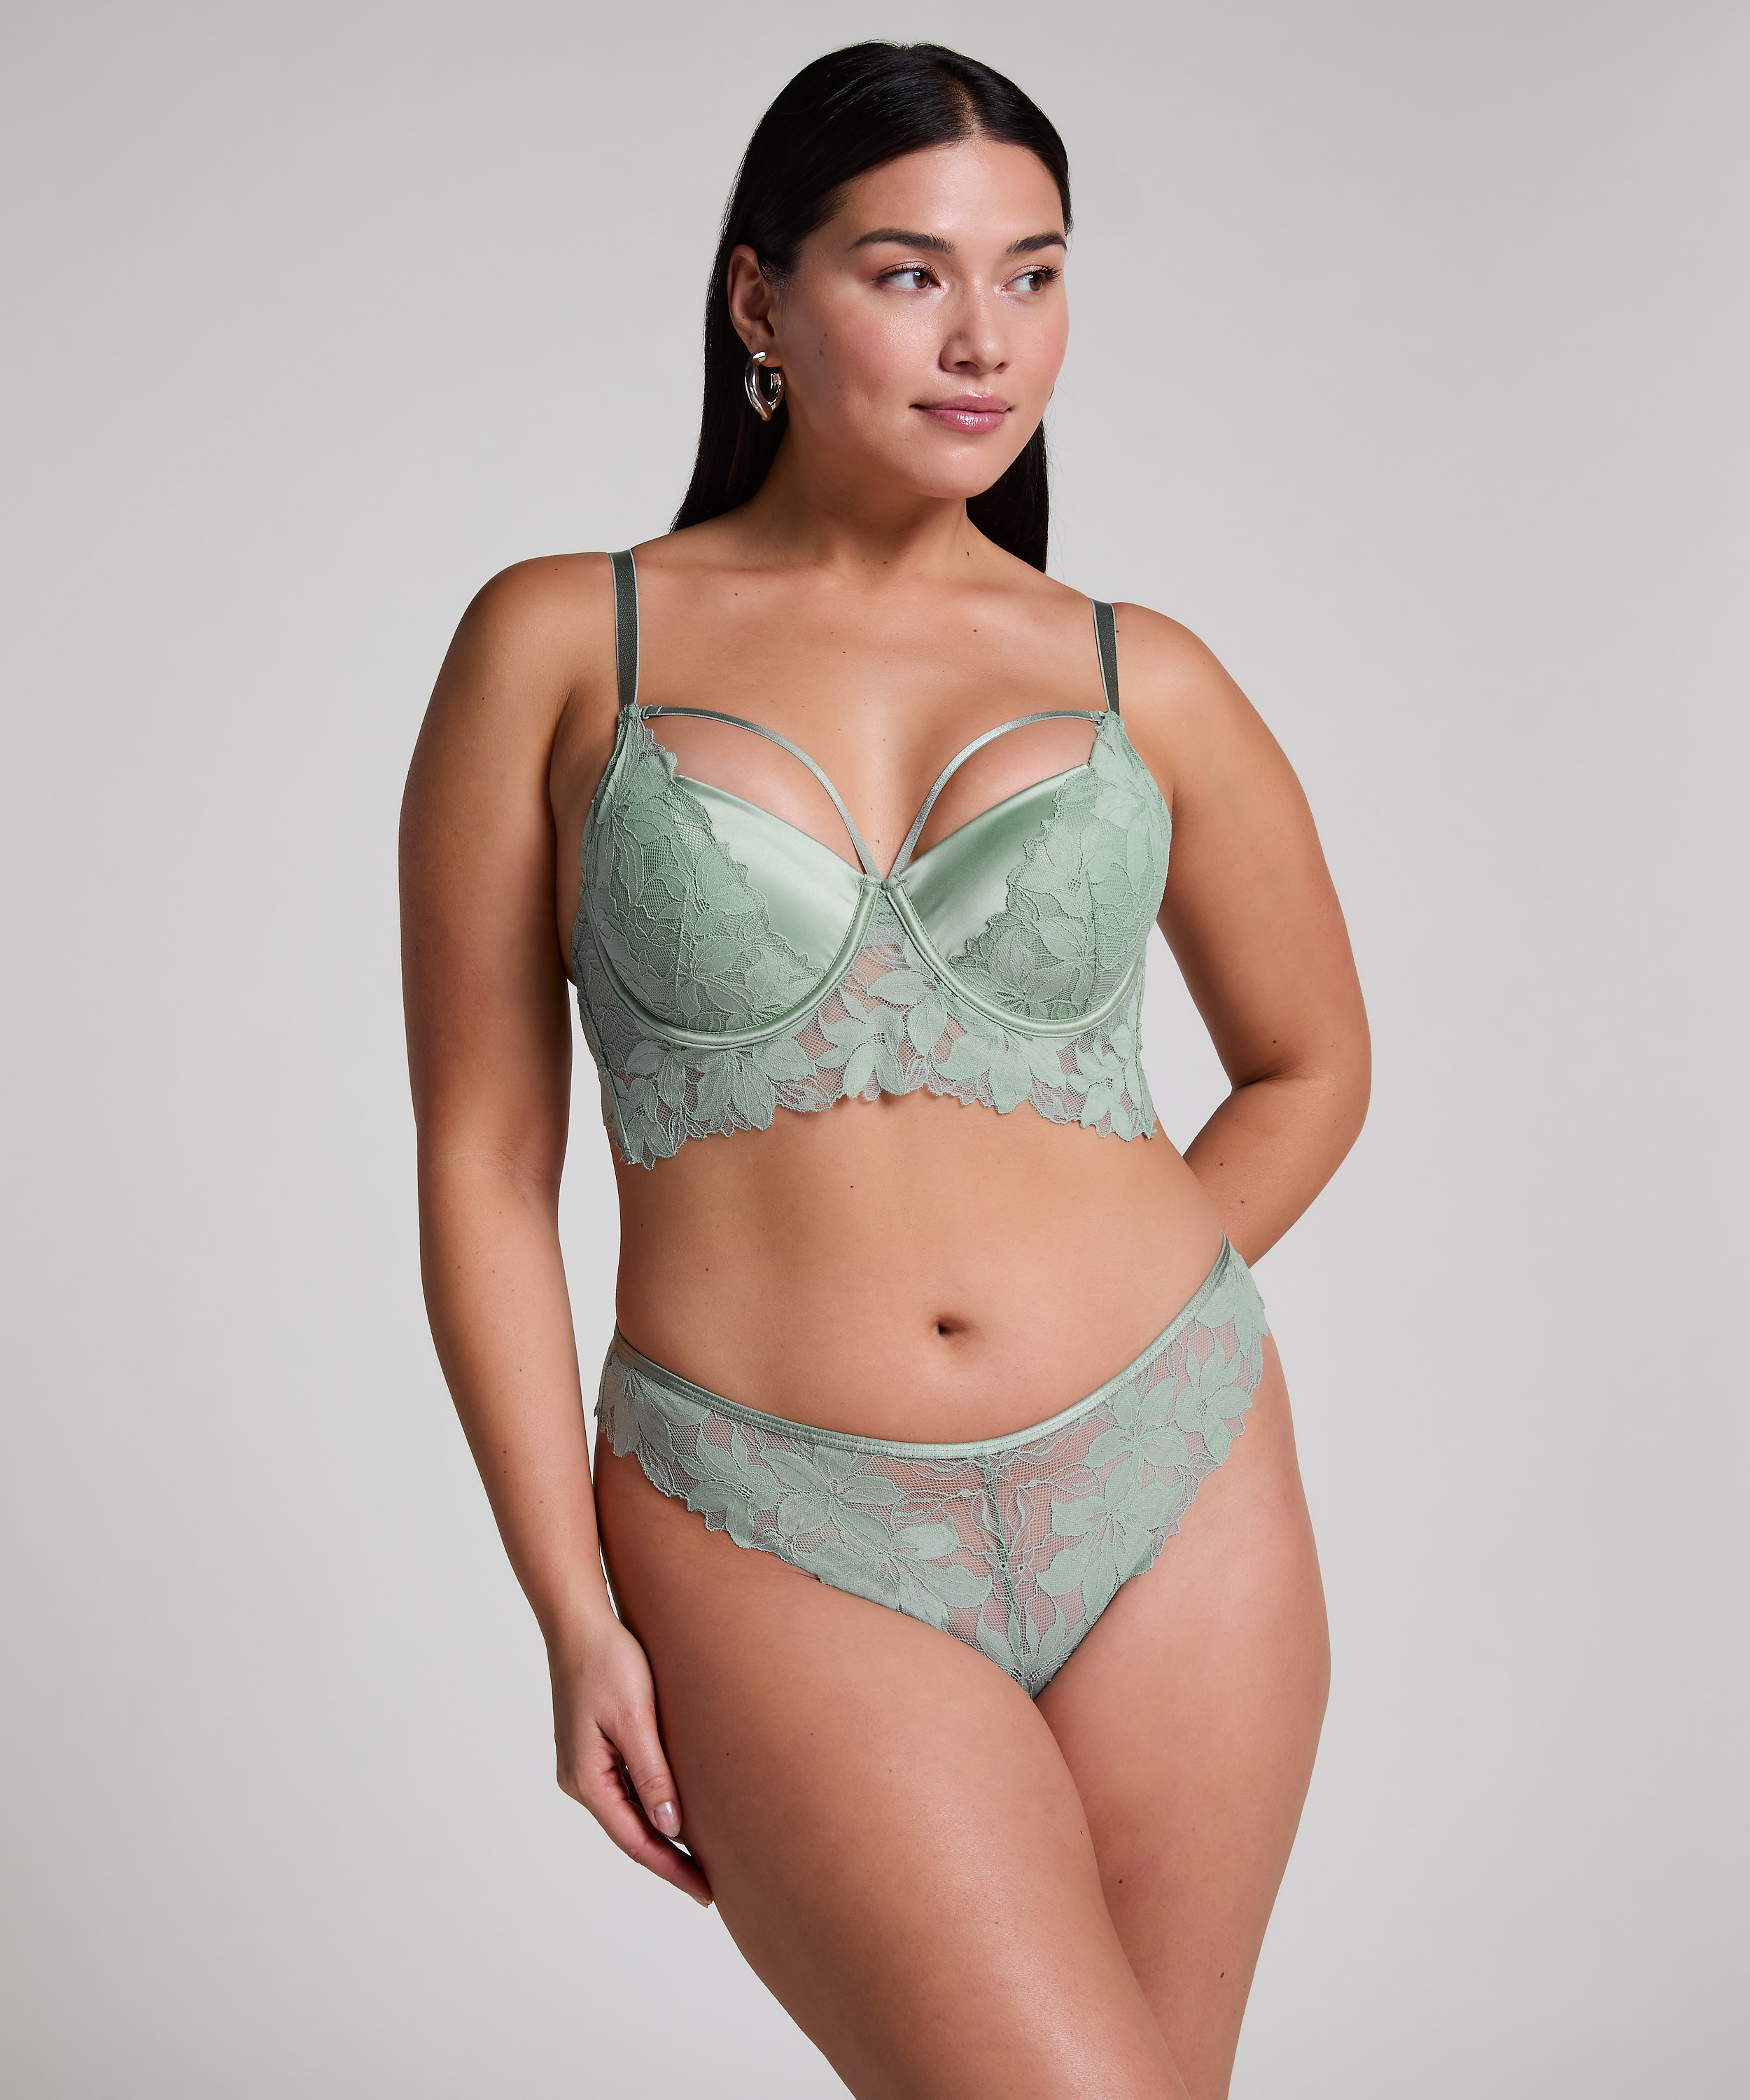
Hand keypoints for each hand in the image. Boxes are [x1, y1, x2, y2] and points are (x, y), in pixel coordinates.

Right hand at [550, 1615, 712, 1905]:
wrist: (579, 1622)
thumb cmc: (608, 1662)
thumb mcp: (635, 1719)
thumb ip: (652, 1774)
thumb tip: (669, 1828)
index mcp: (586, 1778)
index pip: (634, 1840)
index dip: (670, 1869)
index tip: (703, 1892)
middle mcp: (579, 1779)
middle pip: (629, 1832)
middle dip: (667, 1860)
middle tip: (708, 1886)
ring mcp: (582, 1764)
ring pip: (626, 1812)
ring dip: (659, 1835)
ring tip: (697, 1858)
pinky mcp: (590, 1747)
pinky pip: (623, 1789)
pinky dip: (649, 1806)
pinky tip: (672, 1812)